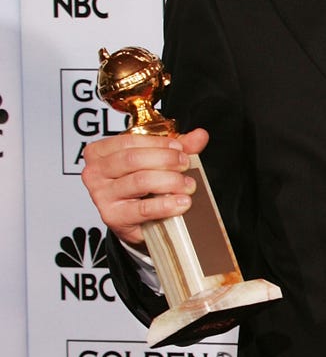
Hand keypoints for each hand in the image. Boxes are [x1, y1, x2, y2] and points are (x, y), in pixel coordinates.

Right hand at [80, 128, 208, 246]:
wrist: (136, 221)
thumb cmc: (141, 186)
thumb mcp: (157, 161)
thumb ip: (178, 147)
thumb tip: (200, 136)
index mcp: (100, 152)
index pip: (129, 141)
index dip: (159, 143)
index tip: (180, 148)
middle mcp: (95, 172)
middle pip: (133, 159)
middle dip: (165, 160)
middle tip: (185, 164)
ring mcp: (101, 195)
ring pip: (140, 181)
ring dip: (170, 181)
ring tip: (188, 185)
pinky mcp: (113, 217)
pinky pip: (143, 208)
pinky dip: (166, 204)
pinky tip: (181, 202)